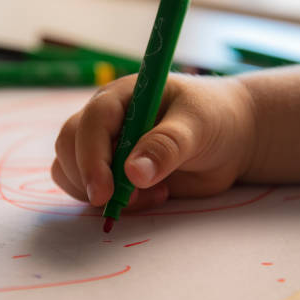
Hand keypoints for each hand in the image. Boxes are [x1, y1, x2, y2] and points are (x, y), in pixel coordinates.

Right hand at [51, 73, 256, 210]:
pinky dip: (111, 203)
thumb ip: (167, 146)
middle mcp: (106, 119)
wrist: (230, 139)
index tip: (104, 191)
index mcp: (123, 96)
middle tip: (125, 200)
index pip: (92, 121)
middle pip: (70, 145)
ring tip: (151, 195)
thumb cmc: (215, 119)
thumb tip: (133, 173)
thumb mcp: (198, 126)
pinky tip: (149, 197)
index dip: (92, 156)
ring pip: (70, 169)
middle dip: (88, 177)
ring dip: (99, 193)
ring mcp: (105, 146)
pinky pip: (88, 190)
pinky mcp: (111, 172)